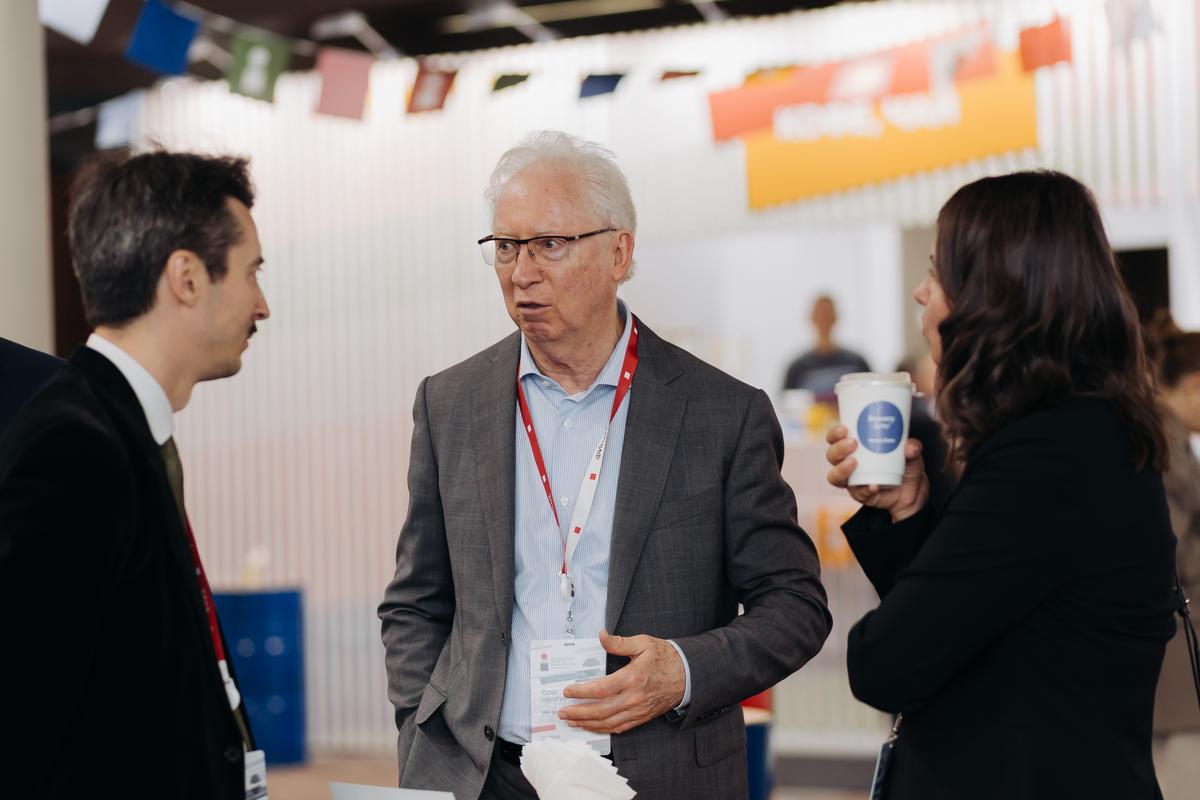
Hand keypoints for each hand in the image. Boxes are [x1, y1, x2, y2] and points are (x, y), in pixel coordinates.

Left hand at [558, 630, 684, 734]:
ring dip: (587, 724)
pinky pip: (619, 727)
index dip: (581, 692)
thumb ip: (620, 642)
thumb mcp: (644, 643)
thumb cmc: (665, 658)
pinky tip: (592, 726)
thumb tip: (601, 636)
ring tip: (572, 721)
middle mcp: (634, 698)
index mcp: (633, 678)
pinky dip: (603, 729)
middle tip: (563, 711)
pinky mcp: (641, 717)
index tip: (568, 691)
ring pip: (608, 722)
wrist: (688, 676)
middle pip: (601, 710)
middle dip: (579, 713)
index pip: (600, 689)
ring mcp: (638, 710)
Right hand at [825, 425, 928, 522]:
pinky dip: (865, 489)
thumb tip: (910, 447)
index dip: (834, 433)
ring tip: (854, 463)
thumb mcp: (912, 453)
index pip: (835, 438)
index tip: (844, 428)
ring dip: (841, 468)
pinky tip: (873, 485)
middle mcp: (848, 463)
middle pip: (831, 455)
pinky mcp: (862, 495)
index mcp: (856, 447)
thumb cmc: (906, 466)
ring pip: (835, 476)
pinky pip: (858, 493)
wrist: (914, 492)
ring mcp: (853, 480)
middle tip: (853, 443)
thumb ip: (913, 448)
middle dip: (838, 448)